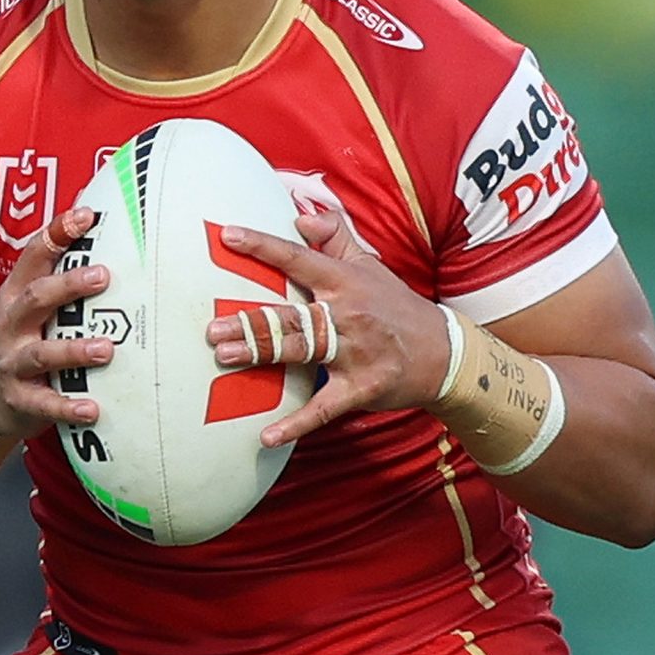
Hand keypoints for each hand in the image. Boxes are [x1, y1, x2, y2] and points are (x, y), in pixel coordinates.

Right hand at [0, 206, 115, 440]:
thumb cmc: (25, 341)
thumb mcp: (34, 307)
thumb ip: (61, 279)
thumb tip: (100, 230)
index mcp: (18, 295)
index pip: (33, 257)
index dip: (56, 234)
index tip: (85, 216)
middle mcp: (11, 324)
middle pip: (36, 299)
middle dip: (68, 286)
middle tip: (103, 276)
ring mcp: (13, 362)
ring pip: (42, 354)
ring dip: (74, 351)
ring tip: (106, 349)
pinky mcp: (19, 399)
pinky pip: (43, 404)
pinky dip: (67, 406)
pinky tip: (92, 409)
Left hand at [205, 205, 451, 447]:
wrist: (443, 351)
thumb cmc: (396, 306)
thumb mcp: (371, 264)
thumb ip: (335, 237)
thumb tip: (300, 218)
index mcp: (345, 281)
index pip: (298, 259)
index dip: (263, 246)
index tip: (228, 236)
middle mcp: (347, 314)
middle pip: (290, 315)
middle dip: (250, 321)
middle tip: (211, 329)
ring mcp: (353, 353)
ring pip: (299, 352)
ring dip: (261, 355)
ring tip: (224, 358)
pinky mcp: (359, 389)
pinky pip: (323, 408)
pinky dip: (296, 424)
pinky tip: (266, 437)